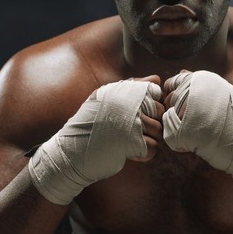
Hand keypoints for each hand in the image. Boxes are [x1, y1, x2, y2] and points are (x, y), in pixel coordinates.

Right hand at [29, 77, 163, 204]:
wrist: (72, 152)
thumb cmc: (90, 124)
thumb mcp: (106, 99)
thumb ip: (132, 87)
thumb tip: (157, 79)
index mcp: (122, 90)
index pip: (156, 93)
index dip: (151, 106)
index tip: (138, 115)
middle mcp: (128, 103)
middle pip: (160, 113)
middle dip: (153, 124)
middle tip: (135, 132)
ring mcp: (130, 123)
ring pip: (159, 131)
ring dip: (149, 140)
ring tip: (131, 142)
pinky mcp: (131, 143)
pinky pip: (153, 148)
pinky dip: (144, 154)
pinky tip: (130, 153)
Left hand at [162, 71, 232, 205]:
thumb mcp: (222, 92)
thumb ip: (200, 84)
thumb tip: (182, 71)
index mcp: (201, 78)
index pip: (172, 83)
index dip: (177, 97)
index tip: (189, 108)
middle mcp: (191, 89)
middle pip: (168, 101)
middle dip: (176, 113)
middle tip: (196, 124)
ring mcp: (186, 109)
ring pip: (167, 117)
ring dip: (178, 126)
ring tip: (197, 132)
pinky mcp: (184, 130)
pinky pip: (169, 135)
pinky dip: (178, 142)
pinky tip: (194, 143)